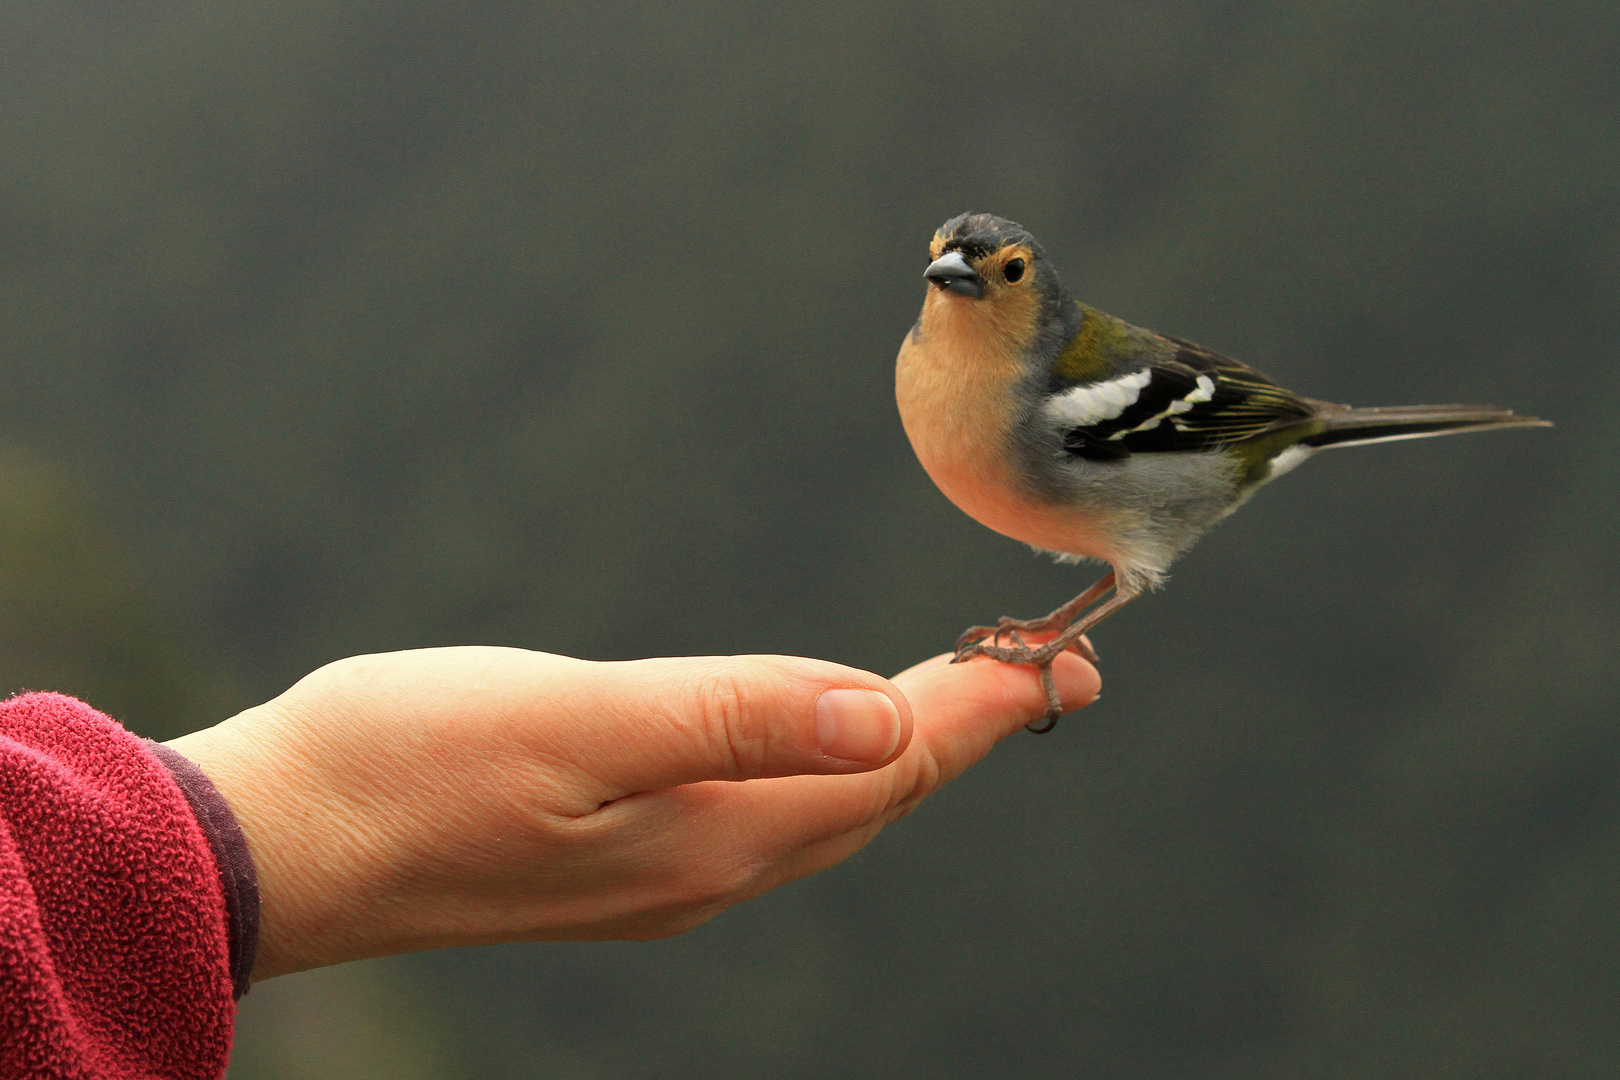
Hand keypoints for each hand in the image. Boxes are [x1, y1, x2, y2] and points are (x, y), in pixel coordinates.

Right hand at [167, 645, 1098, 979]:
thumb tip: (885, 716)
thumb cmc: (409, 767)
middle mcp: (706, 868)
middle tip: (1048, 674)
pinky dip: (823, 766)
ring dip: (902, 752)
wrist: (281, 844)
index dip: (983, 712)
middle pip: (875, 797)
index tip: (1065, 660)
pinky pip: (766, 816)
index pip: (889, 767)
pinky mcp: (616, 856)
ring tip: (962, 699)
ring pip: (825, 812)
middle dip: (967, 733)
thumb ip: (732, 718)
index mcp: (712, 831)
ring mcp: (661, 873)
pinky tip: (820, 740)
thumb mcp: (573, 724)